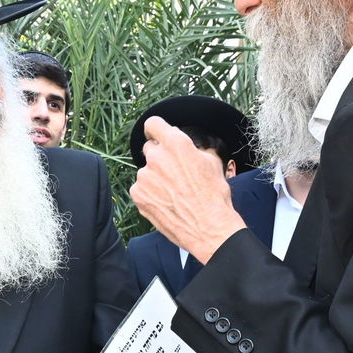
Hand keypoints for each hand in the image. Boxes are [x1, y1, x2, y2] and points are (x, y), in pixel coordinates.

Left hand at [130, 116, 246, 263]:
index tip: (157, 136)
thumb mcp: (212, 163)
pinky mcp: (138, 195)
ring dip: (155, 178)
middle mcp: (156, 157)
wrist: (209, 228)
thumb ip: (193, 149)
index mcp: (176, 144)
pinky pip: (141, 188)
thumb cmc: (214, 196)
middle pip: (149, 148)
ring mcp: (144, 177)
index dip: (156, 130)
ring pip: (146, 171)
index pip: (153, 124)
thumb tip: (187, 147)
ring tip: (174, 193)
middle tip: (173, 173)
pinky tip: (166, 203)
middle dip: (159, 157)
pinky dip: (150, 193)